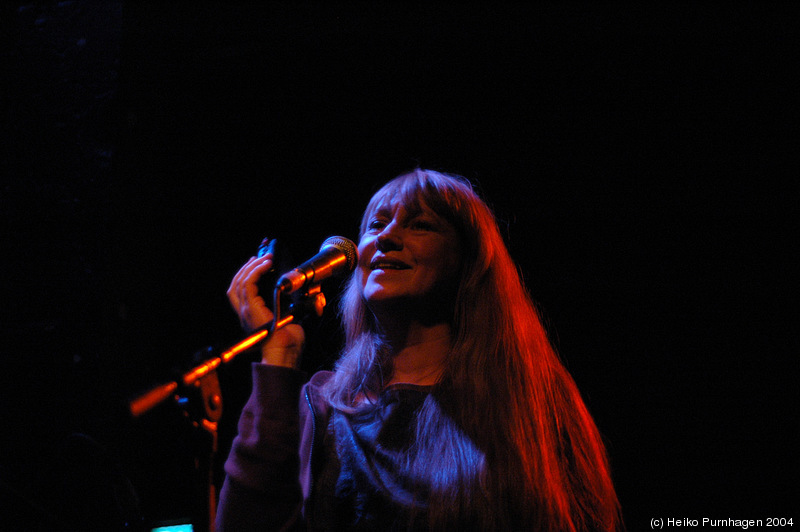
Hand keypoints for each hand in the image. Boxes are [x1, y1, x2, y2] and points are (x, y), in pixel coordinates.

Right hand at [227, 253, 304, 367]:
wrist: (286, 353)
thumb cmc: (290, 341)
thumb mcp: (295, 317)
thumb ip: (301, 306)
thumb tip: (317, 296)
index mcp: (251, 314)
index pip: (241, 290)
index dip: (246, 274)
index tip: (257, 262)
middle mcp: (245, 312)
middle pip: (237, 283)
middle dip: (248, 267)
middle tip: (261, 257)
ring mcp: (246, 311)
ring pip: (240, 282)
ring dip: (253, 267)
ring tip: (265, 258)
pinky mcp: (251, 309)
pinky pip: (248, 284)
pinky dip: (256, 271)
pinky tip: (267, 265)